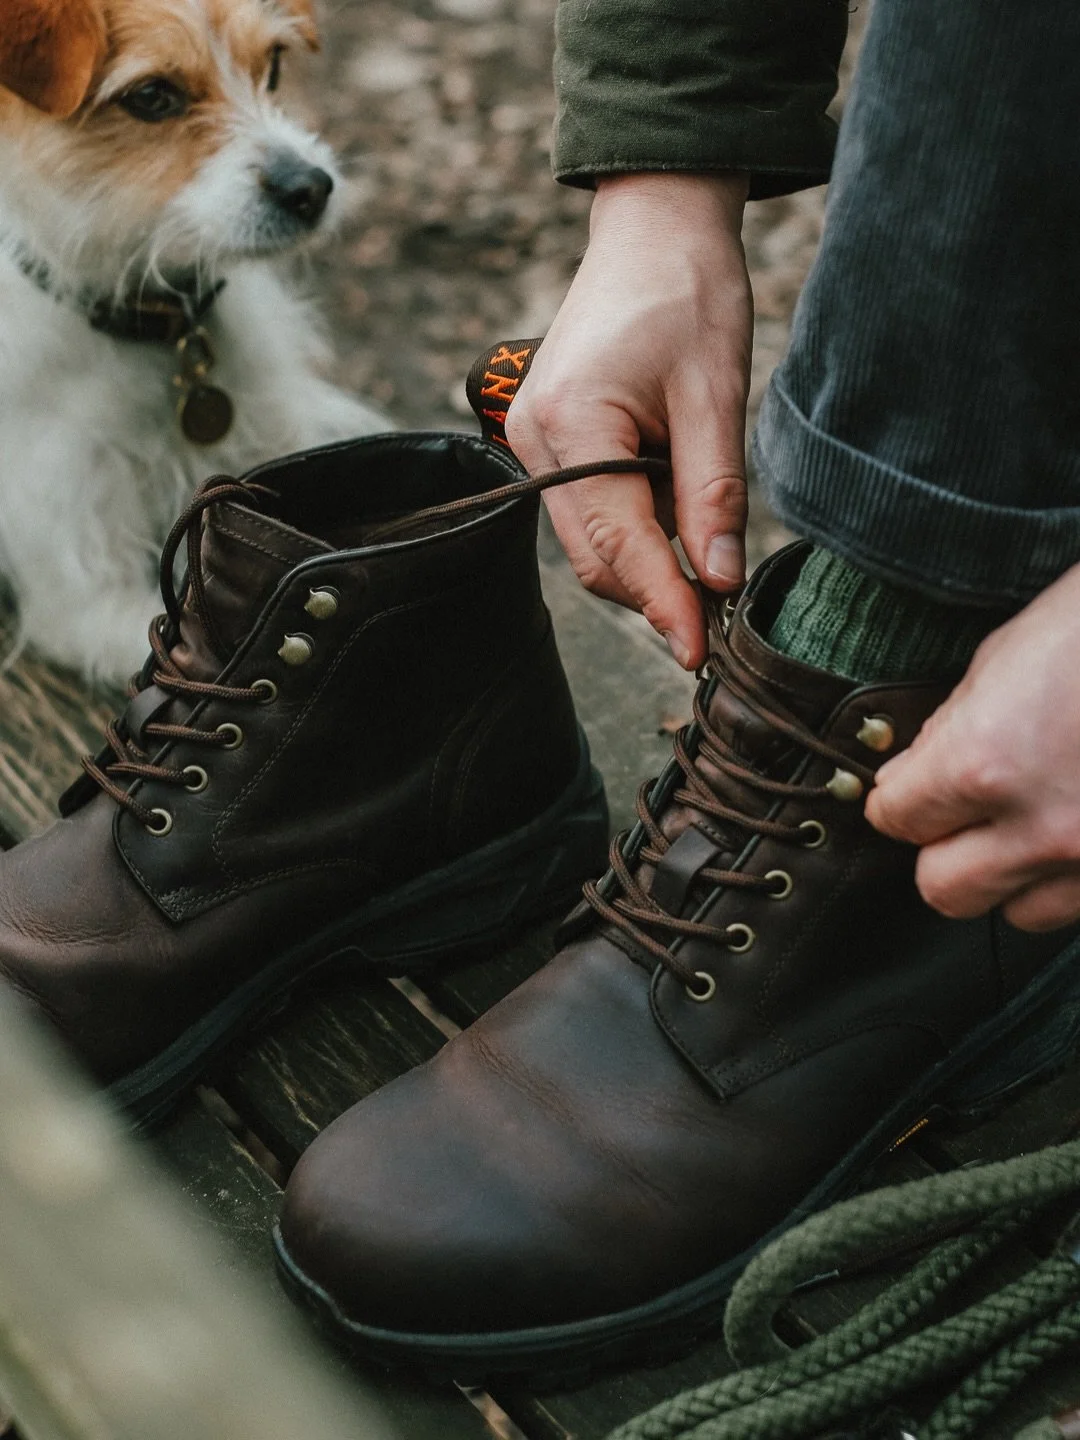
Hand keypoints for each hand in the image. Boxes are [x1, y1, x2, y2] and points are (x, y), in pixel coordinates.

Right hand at [504, 171, 752, 669]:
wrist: (652, 227)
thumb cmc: (686, 290)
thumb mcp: (717, 393)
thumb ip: (712, 493)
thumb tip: (718, 577)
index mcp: (572, 419)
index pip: (618, 541)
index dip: (663, 601)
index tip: (698, 649)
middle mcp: (535, 437)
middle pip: (593, 556)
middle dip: (652, 592)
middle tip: (715, 618)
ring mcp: (534, 438)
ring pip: (590, 541)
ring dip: (646, 563)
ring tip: (707, 562)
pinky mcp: (549, 438)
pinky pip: (589, 510)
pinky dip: (635, 529)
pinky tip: (676, 518)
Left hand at [866, 563, 1079, 930]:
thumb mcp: (1007, 653)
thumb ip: (954, 725)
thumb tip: (916, 770)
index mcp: (985, 762)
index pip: (897, 819)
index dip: (895, 801)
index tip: (904, 792)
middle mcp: (1042, 827)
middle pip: (944, 890)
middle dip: (942, 851)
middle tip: (958, 817)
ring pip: (1021, 914)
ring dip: (1014, 875)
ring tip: (1034, 821)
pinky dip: (1075, 875)